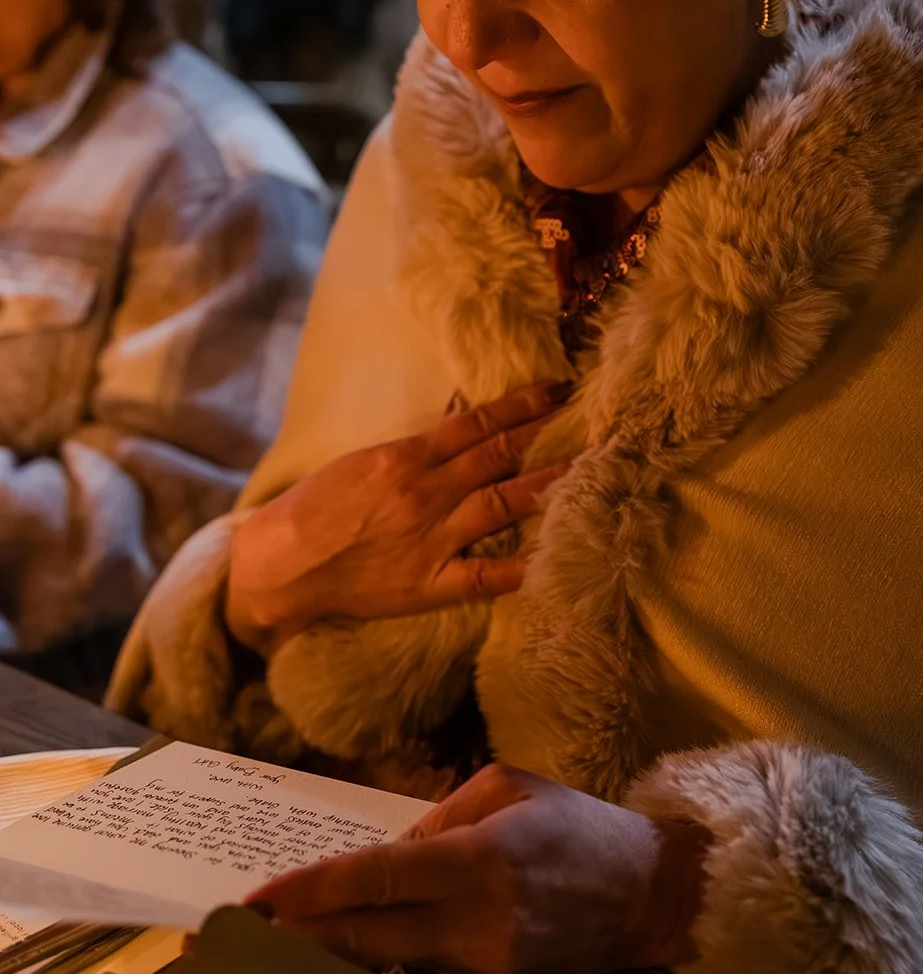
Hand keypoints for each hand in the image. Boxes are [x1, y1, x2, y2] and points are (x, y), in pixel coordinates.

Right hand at [226, 383, 570, 654]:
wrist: (282, 565)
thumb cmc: (318, 508)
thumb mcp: (364, 461)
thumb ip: (418, 445)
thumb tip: (463, 416)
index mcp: (405, 458)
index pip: (477, 423)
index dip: (522, 405)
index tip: (558, 390)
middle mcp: (425, 493)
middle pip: (499, 457)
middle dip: (546, 435)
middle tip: (589, 419)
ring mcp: (431, 539)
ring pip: (503, 504)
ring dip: (547, 486)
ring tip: (588, 472)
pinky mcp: (430, 583)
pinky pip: (485, 575)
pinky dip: (521, 566)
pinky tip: (555, 555)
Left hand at [246, 764, 707, 973]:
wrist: (650, 896)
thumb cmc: (578, 825)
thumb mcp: (509, 787)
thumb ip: (440, 816)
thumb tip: (386, 851)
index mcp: (477, 858)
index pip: (374, 877)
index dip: (311, 891)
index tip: (258, 899)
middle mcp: (473, 919)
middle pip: (364, 936)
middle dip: (298, 935)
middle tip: (237, 933)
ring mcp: (481, 962)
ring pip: (386, 959)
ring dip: (333, 947)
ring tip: (277, 936)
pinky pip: (421, 967)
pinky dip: (382, 954)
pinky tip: (348, 943)